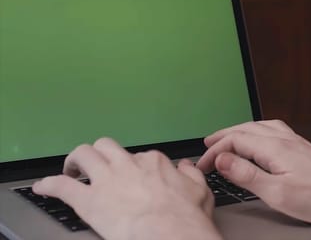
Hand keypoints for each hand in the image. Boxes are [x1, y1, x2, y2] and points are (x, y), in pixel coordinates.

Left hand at [33, 138, 221, 239]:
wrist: (169, 233)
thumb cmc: (185, 217)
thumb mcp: (200, 190)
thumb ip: (190, 174)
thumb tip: (186, 166)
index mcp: (153, 163)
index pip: (140, 155)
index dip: (134, 165)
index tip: (134, 175)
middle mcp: (127, 165)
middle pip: (106, 146)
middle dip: (100, 153)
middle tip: (96, 164)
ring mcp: (106, 180)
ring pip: (83, 154)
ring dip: (74, 160)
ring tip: (71, 168)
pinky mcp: (88, 201)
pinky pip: (61, 186)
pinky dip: (49, 184)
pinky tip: (43, 187)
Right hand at [196, 120, 310, 223]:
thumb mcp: (277, 192)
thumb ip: (248, 175)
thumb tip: (223, 160)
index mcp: (274, 147)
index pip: (235, 140)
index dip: (215, 151)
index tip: (203, 165)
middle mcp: (284, 139)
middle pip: (245, 129)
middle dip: (223, 136)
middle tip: (207, 145)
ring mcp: (295, 141)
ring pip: (259, 127)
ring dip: (239, 131)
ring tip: (227, 138)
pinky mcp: (302, 147)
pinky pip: (272, 130)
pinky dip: (256, 131)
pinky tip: (260, 138)